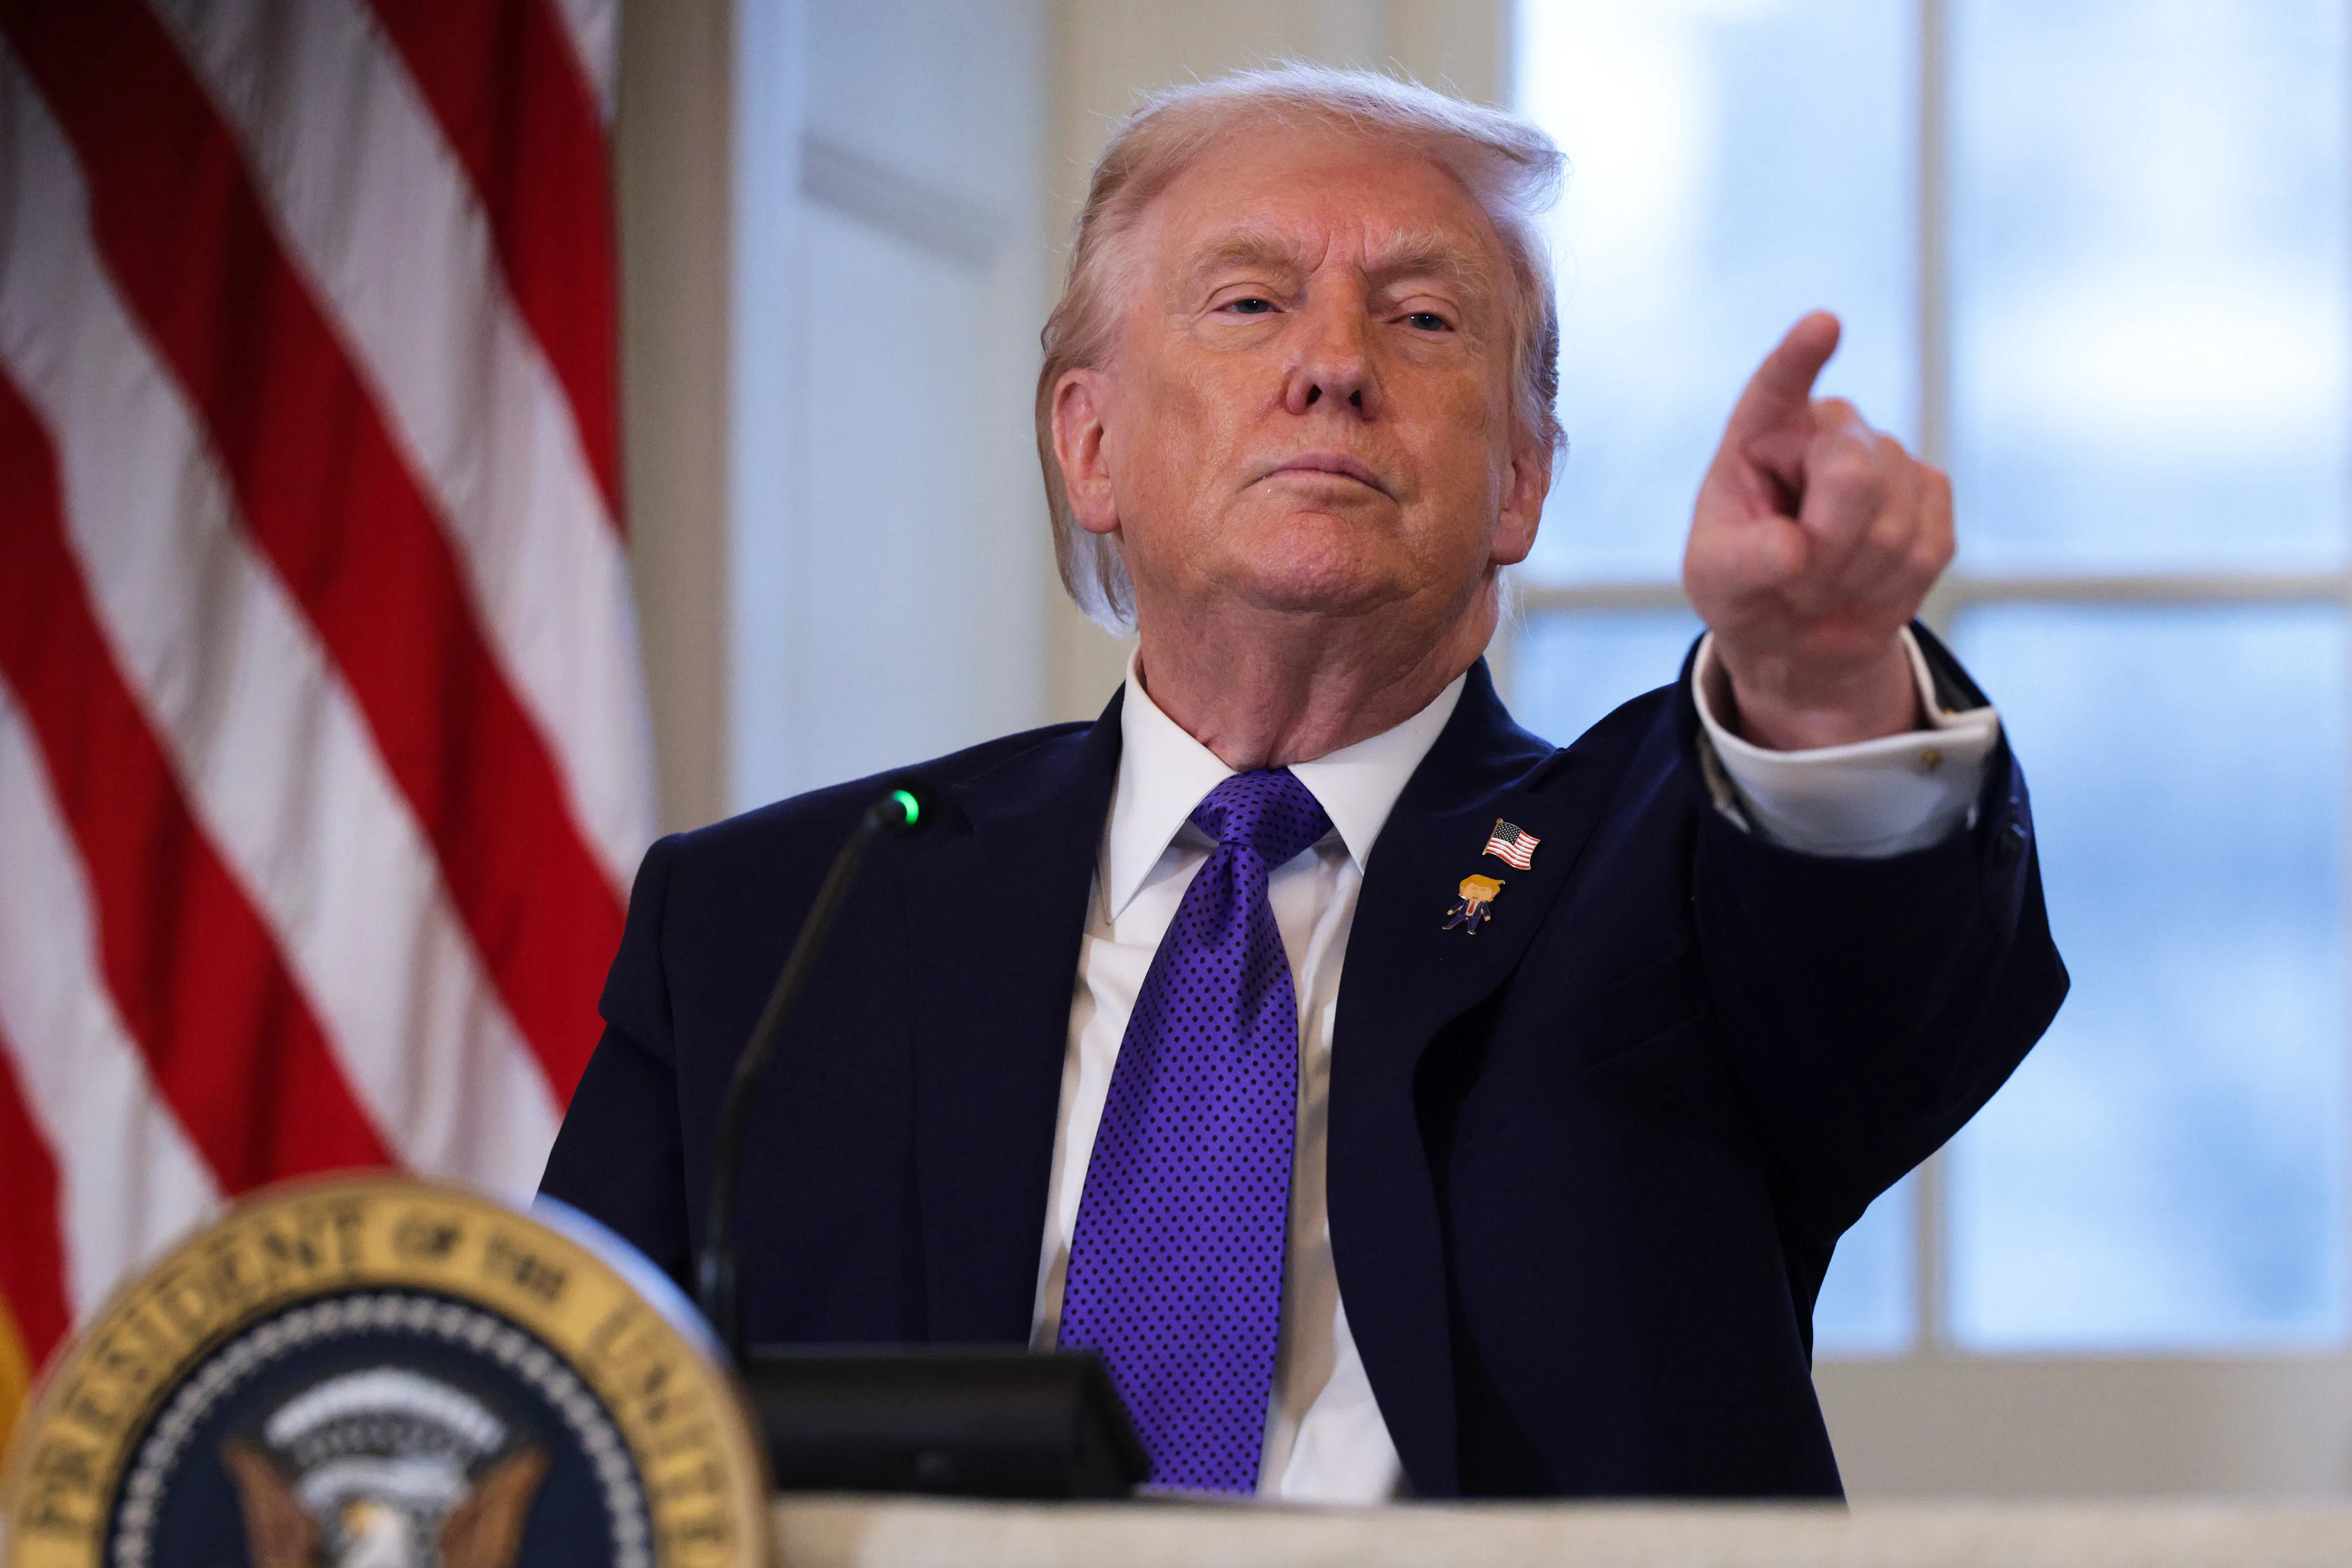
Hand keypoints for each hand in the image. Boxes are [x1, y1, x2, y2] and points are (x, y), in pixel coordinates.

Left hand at [1683, 312, 1951, 749]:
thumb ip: (1742, 561)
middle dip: (1826, 544)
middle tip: (1793, 578)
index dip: (1800, 357)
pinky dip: (1891, 585)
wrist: (1798, 629)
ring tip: (1822, 583)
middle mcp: (1830, 428)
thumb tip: (1794, 548)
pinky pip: (1926, 546)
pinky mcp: (1932, 494)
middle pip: (1854, 475)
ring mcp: (1889, 456)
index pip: (1778, 387)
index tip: (1823, 325)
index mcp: (1763, 432)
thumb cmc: (1744, 585)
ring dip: (1852, 574)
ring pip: (1893, 522)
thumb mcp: (1715, 579)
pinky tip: (1864, 581)